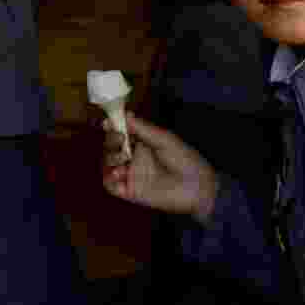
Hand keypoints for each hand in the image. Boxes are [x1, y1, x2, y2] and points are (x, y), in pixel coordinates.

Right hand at [102, 113, 218, 225]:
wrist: (196, 186)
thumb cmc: (185, 160)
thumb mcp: (164, 139)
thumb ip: (143, 128)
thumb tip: (126, 114)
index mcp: (142, 143)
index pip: (121, 132)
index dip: (113, 127)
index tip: (109, 122)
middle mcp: (134, 158)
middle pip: (111, 147)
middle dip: (111, 140)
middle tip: (120, 138)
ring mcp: (131, 174)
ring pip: (108, 164)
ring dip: (110, 157)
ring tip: (123, 156)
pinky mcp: (130, 191)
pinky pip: (110, 185)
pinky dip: (109, 178)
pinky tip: (119, 173)